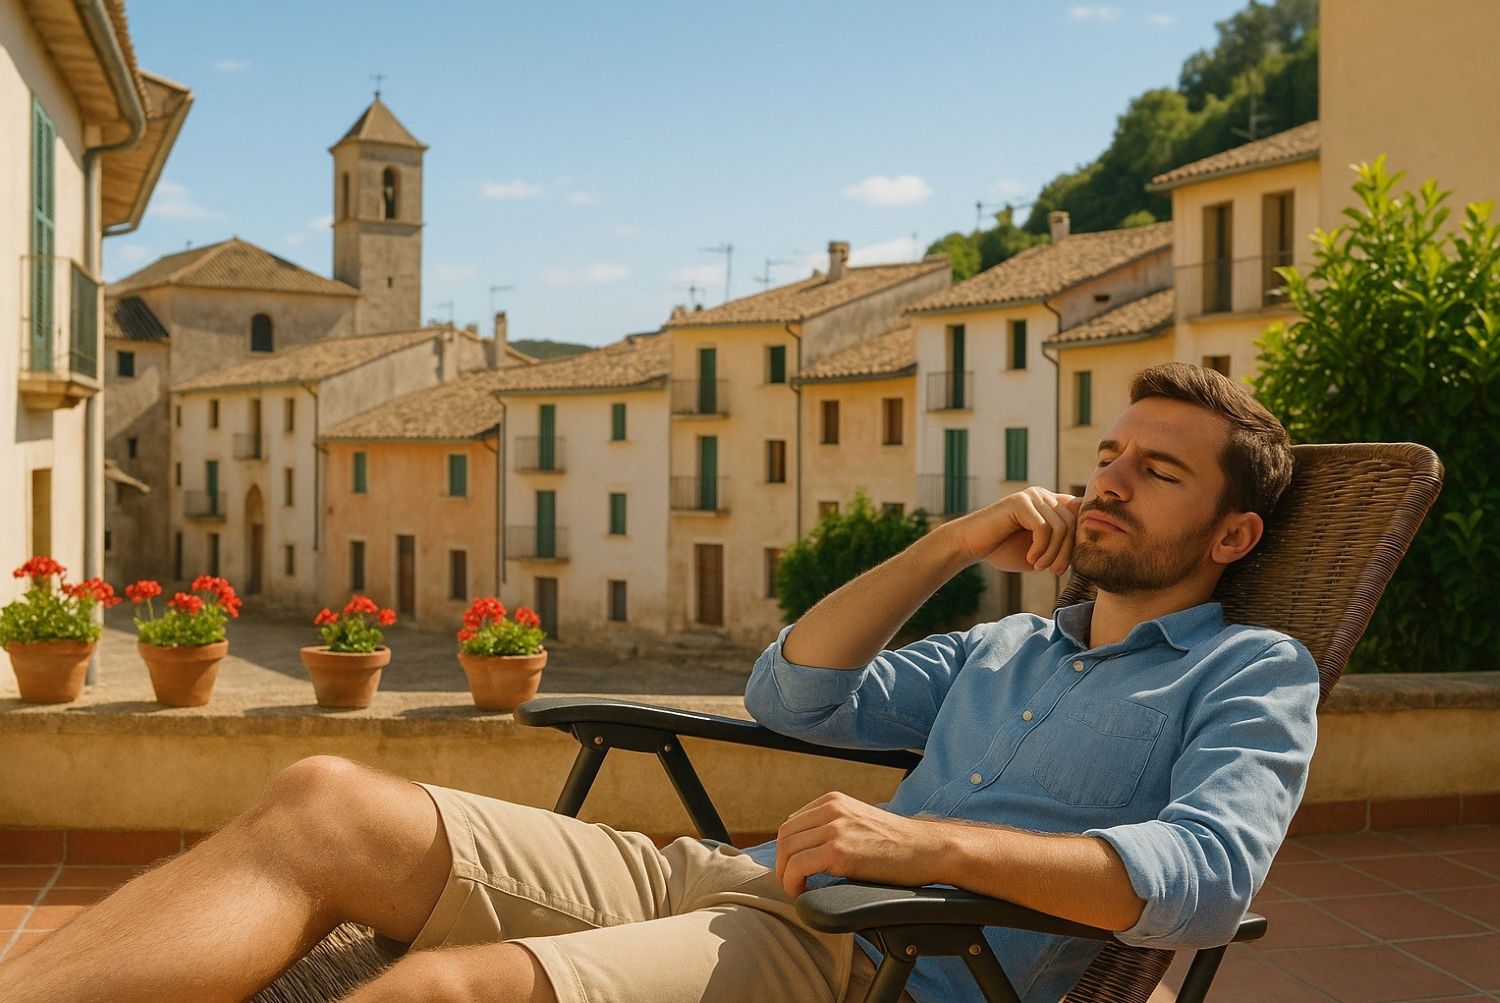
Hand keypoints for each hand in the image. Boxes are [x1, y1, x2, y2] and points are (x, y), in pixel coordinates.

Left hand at [775, 792, 939, 897]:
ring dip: (785, 876)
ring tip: (797, 891)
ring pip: (786, 852)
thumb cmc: (898, 843)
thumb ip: (834, 825)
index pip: (792, 824)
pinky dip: (792, 883)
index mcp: (833, 801)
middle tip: (792, 884)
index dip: (787, 850)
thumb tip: (805, 846)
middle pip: (784, 837)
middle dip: (782, 863)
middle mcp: (831, 809)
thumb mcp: (860, 821)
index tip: (795, 870)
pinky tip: (803, 893)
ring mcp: (835, 829)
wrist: (928, 849)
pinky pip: (797, 867)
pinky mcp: (840, 852)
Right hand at [943, 487, 1080, 574]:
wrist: (970, 546)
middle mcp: (1043, 495)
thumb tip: (1088, 548)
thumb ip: (1060, 546)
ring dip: (1054, 554)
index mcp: (1049, 504)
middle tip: (1054, 572)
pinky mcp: (1020, 502)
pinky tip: (1031, 560)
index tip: (1065, 565)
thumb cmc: (1003, 550)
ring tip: (1041, 567)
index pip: (1079, 515)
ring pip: (1061, 527)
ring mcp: (1031, 496)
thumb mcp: (1040, 551)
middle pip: (1074, 523)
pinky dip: (1041, 549)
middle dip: (1067, 553)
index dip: (1079, 540)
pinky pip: (1044, 528)